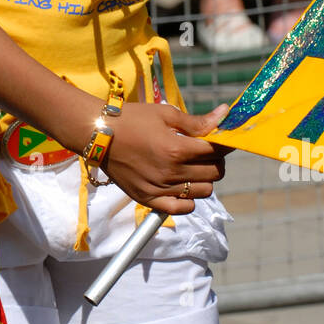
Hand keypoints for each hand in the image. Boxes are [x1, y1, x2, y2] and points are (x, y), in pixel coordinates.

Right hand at [100, 101, 230, 214]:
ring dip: (205, 178)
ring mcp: (160, 189)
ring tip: (192, 166)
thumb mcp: (166, 114)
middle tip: (205, 151)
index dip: (224, 143)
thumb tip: (225, 114)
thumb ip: (197, 121)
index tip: (221, 139)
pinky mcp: (148, 200)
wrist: (98, 134)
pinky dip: (189, 199)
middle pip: (214, 173)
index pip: (216, 151)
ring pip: (203, 192)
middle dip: (216, 160)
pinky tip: (182, 185)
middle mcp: (170, 173)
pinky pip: (182, 208)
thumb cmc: (132, 119)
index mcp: (177, 149)